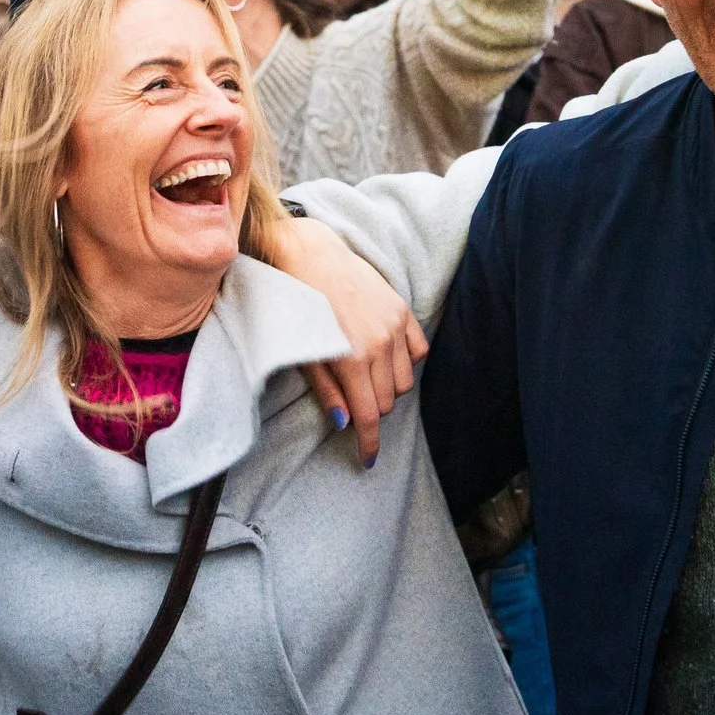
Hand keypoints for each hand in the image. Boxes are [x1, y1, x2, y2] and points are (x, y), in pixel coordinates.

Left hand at [268, 217, 429, 467]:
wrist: (309, 254)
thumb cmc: (297, 305)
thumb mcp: (303, 354)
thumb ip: (328, 391)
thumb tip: (346, 424)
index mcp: (353, 359)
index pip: (371, 416)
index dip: (370, 443)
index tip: (368, 459)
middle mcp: (380, 344)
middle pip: (388, 401)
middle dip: (372, 409)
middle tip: (352, 400)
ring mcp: (395, 326)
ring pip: (405, 381)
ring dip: (387, 387)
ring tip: (365, 375)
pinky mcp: (402, 310)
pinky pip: (418, 351)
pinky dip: (405, 361)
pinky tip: (385, 355)